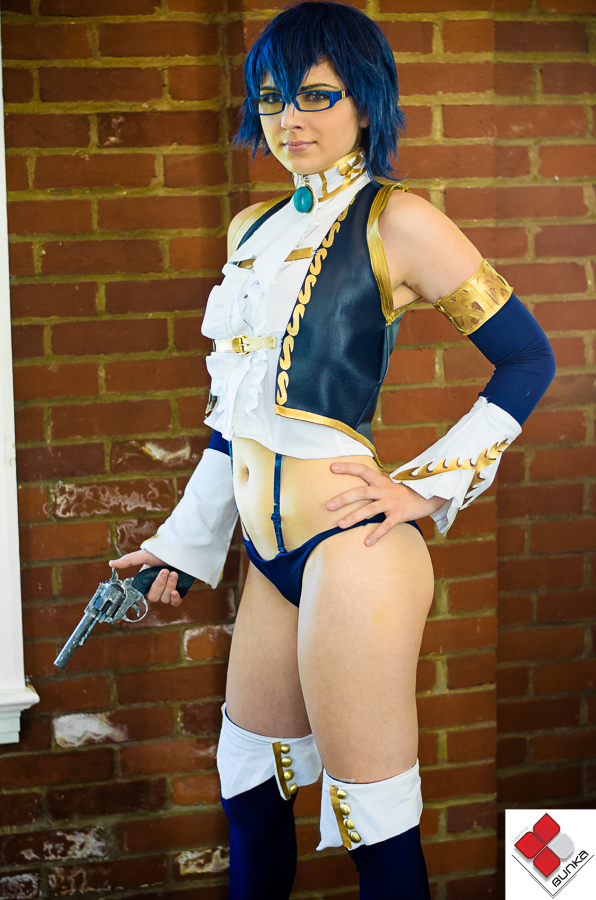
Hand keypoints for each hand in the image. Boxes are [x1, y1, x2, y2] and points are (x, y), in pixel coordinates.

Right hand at [108, 550, 182, 606]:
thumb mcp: (146, 555)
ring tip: (174, 572)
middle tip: (165, 571)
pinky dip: (175, 598)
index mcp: (145, 580)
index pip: (135, 596)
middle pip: (153, 597)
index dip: (129, 606)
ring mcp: (167, 590)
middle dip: (159, 585)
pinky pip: (175, 603)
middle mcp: (155, 586)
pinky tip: (175, 591)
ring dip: (169, 586)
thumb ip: (129, 560)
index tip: (118, 618)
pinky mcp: (179, 591)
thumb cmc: (164, 551)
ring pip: (164, 599)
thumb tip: (110, 563)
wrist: (184, 549)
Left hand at [326, 462, 444, 545]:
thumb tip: (371, 473)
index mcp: (382, 481)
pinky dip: (376, 534)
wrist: (430, 496)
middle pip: (361, 492)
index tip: (332, 467)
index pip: (363, 470)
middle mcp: (385, 490)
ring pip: (370, 509)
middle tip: (328, 506)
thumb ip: (380, 479)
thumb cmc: (408, 490)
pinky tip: (367, 542)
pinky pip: (386, 526)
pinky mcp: (400, 515)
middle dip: (344, 499)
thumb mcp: (393, 482)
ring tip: (340, 525)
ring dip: (354, 517)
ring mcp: (392, 502)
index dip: (348, 468)